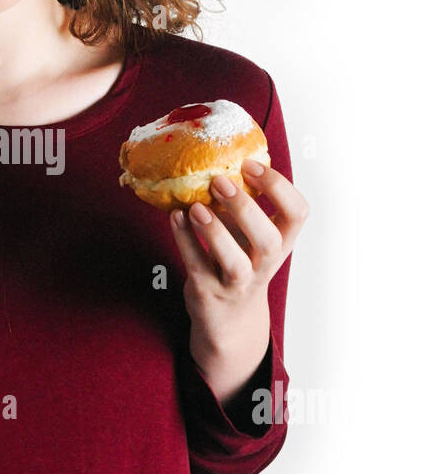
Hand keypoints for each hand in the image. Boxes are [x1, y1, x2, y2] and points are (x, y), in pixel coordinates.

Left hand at [170, 159, 309, 401]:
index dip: (279, 188)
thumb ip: (243, 203)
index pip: (298, 214)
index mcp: (281, 242)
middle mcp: (264, 264)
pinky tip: (175, 217)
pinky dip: (184, 240)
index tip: (251, 166)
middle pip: (269, 240)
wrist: (227, 318)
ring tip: (196, 206)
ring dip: (215, 231)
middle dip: (245, 208)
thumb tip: (222, 154)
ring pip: (235, 262)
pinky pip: (197, 266)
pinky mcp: (208, 292)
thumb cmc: (238, 262)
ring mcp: (236, 282)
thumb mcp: (249, 234)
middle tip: (220, 181)